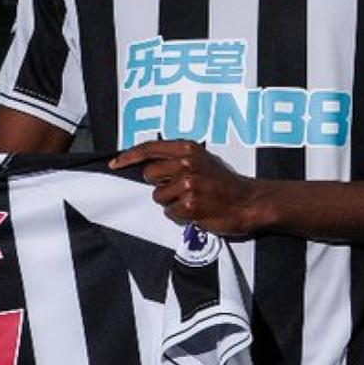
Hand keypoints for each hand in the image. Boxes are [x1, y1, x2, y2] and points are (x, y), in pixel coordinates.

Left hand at [109, 141, 264, 235]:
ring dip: (171, 202)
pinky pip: (169, 212)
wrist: (248, 202)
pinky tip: (196, 210)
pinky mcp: (190, 204)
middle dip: (160, 184)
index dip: (128, 156)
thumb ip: (177, 158)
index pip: (149, 148)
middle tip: (180, 189)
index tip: (115, 163)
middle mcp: (186, 163)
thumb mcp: (202, 159)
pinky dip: (180, 215)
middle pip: (149, 175)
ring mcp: (188, 184)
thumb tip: (149, 162)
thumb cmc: (224, 183)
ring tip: (192, 200)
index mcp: (188, 149)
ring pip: (158, 196)